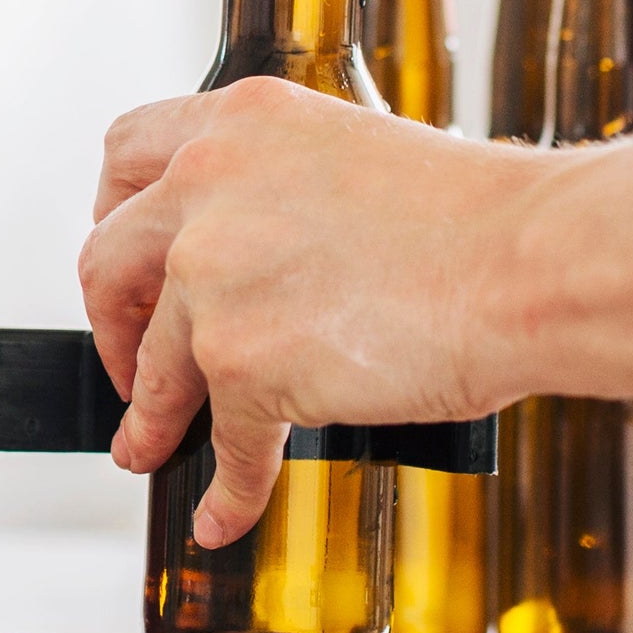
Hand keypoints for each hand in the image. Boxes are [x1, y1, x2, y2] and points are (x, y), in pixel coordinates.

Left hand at [81, 79, 547, 547]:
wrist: (526, 265)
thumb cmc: (477, 217)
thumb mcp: (354, 155)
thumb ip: (285, 193)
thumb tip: (262, 262)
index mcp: (239, 122)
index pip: (126, 153)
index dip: (113, 214)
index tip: (129, 257)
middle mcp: (208, 188)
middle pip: (107, 262)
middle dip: (111, 322)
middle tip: (131, 356)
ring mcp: (215, 278)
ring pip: (154, 368)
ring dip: (150, 419)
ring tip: (151, 447)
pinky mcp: (243, 365)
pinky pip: (223, 447)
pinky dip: (224, 491)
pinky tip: (224, 511)